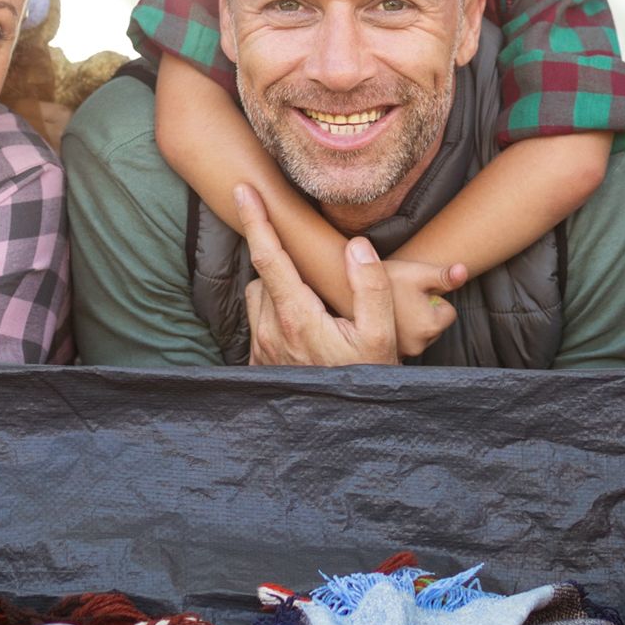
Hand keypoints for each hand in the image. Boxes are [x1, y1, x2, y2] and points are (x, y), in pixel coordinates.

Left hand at [240, 184, 398, 366]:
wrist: (341, 435)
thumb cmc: (366, 382)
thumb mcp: (381, 336)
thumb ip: (370, 287)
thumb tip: (355, 245)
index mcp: (297, 316)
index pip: (269, 257)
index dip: (257, 220)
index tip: (242, 189)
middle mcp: (271, 331)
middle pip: (263, 276)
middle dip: (281, 262)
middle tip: (308, 263)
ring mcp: (262, 351)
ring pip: (258, 300)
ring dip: (277, 290)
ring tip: (313, 301)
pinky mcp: (259, 367)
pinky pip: (259, 326)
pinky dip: (276, 315)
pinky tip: (305, 329)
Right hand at [378, 255, 469, 357]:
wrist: (348, 289)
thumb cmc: (387, 279)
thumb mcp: (418, 273)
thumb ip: (444, 275)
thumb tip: (464, 271)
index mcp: (428, 327)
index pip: (448, 313)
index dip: (434, 298)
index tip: (418, 290)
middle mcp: (417, 346)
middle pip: (433, 326)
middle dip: (423, 313)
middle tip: (405, 296)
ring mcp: (401, 353)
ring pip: (418, 334)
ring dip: (411, 323)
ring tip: (394, 306)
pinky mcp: (386, 354)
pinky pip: (402, 341)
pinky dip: (397, 332)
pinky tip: (384, 319)